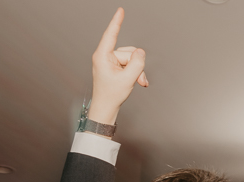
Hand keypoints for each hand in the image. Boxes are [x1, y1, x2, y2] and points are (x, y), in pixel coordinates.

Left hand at [88, 8, 147, 125]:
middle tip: (138, 80)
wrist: (106, 107)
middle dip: (137, 65)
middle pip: (128, 51)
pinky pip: (130, 64)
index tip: (120, 11)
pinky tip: (137, 81)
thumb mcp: (128, 79)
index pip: (111, 35)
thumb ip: (137, 63)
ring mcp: (110, 61)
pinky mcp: (115, 66)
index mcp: (102, 56)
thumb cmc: (111, 95)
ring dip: (137, 71)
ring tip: (137, 82)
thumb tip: (141, 52)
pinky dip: (135, 73)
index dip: (117, 22)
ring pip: (132, 58)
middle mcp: (105, 56)